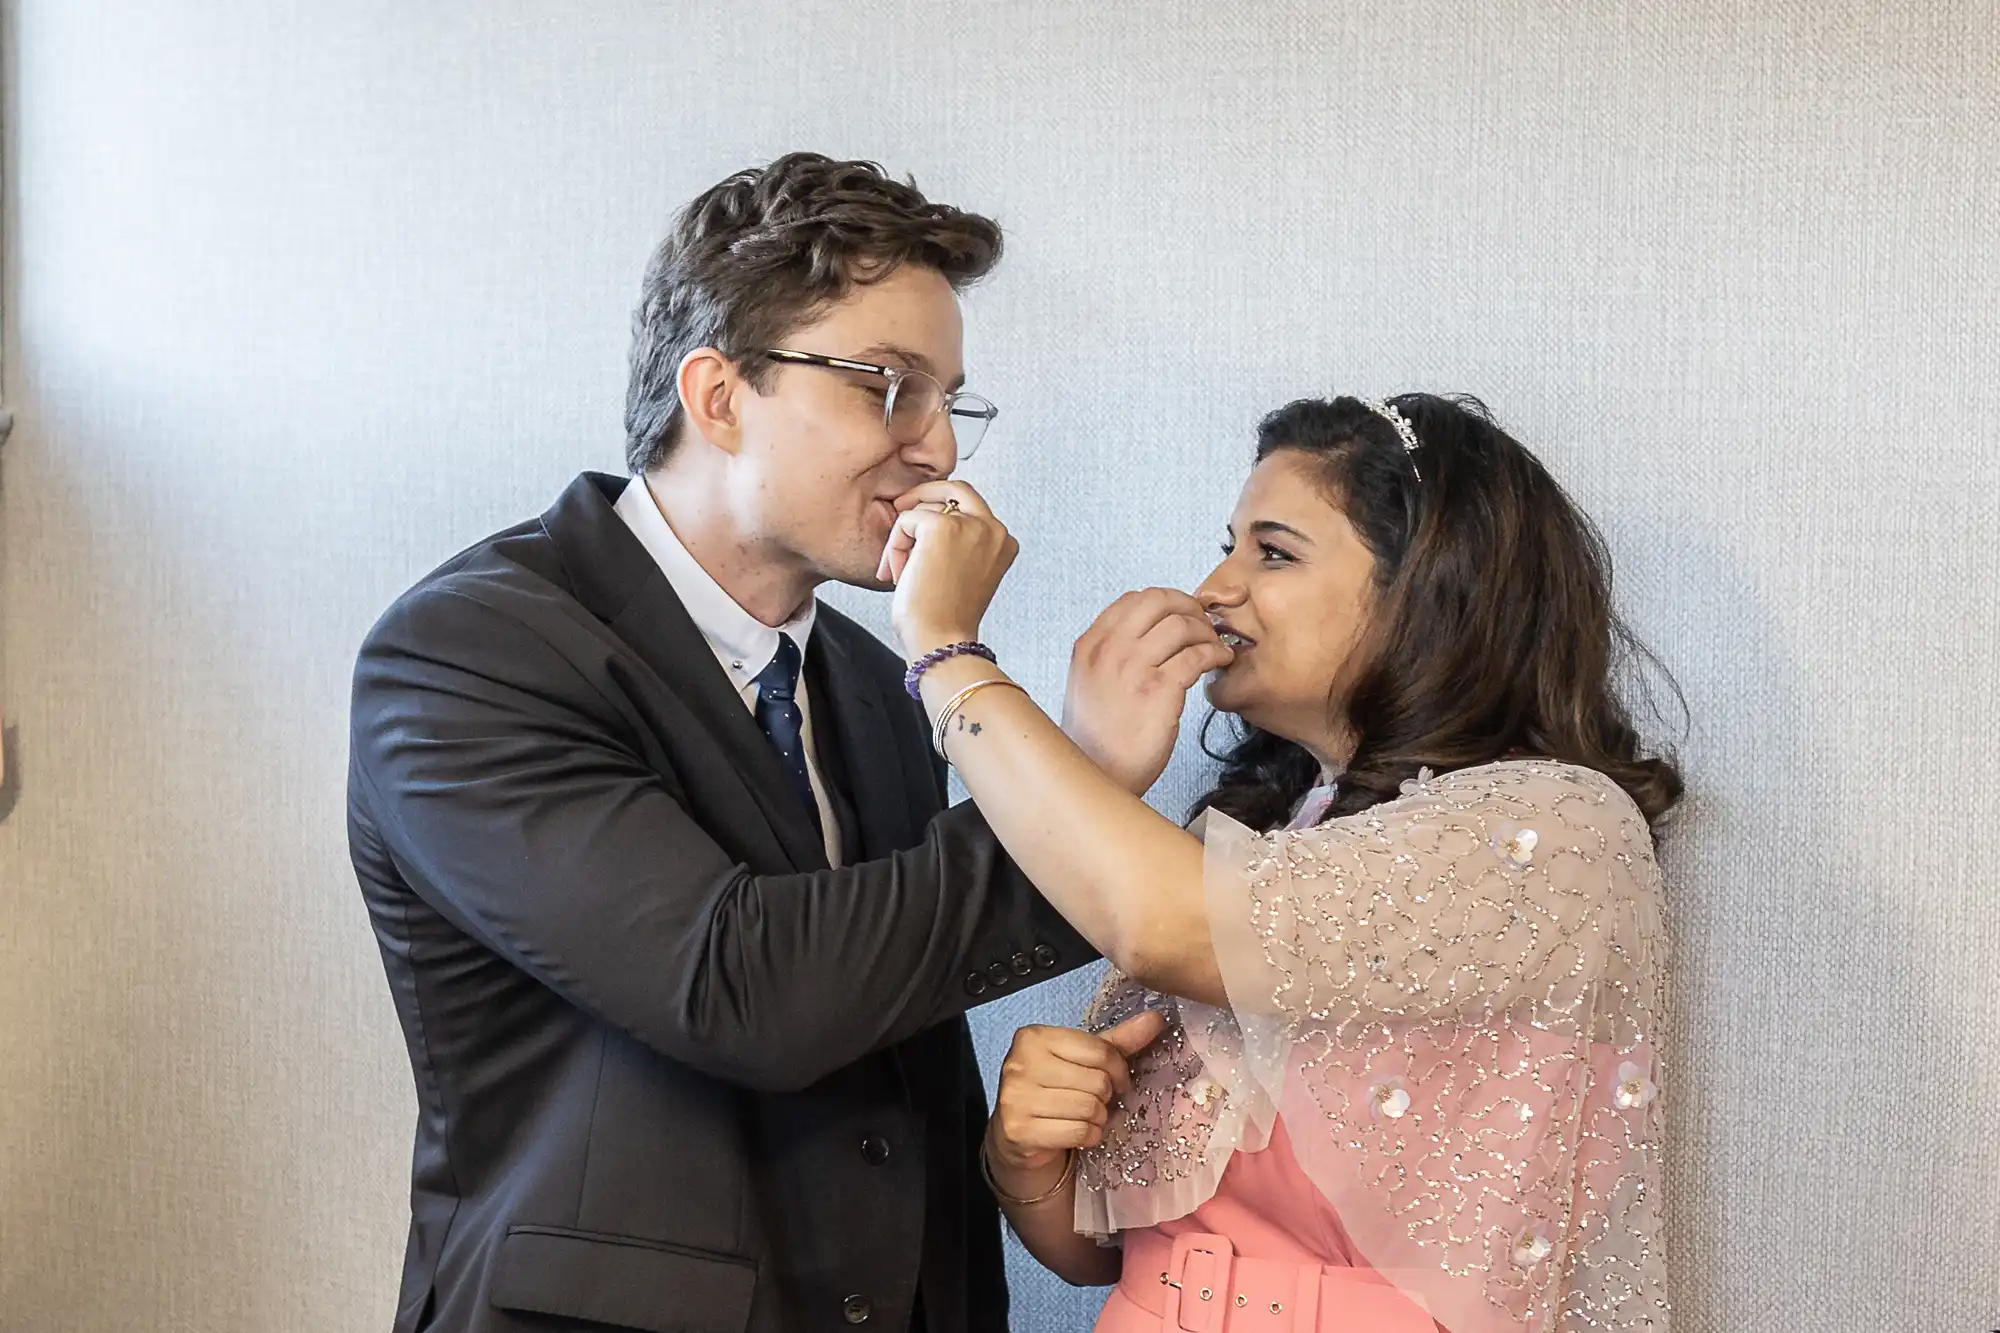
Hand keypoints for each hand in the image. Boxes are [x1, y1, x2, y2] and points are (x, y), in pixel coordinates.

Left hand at [879, 481, 1018, 657]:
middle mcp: (994, 529)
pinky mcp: (942, 527)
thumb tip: (926, 512)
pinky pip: (906, 520)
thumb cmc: (945, 617)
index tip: (921, 539)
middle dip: (921, 497)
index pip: (970, 505)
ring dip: (904, 537)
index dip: (940, 515)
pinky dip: (894, 547)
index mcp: (1003, 542)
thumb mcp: (962, 571)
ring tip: (901, 570)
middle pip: (953, 488)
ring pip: (923, 507)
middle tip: (900, 514)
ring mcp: (971, 526)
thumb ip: (958, 541)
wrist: (941, 642)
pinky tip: (899, 574)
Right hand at [985, 1010, 1167, 1189]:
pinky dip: (1089, 1136)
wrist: (1019, 1135)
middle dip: (1105, 1096)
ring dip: (1098, 1118)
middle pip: (1097, 1081)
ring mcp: (1016, 1098)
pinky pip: (1078, 1132)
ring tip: (1087, 1116)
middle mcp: (1020, 1063)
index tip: (1119, 1081)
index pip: (1100, 1050)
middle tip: (1097, 1101)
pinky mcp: (1020, 1130)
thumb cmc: (1055, 1090)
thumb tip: (1156, 1018)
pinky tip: (1080, 1133)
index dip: (1119, 1069)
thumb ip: (1118, 1040)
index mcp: (1034, 1037)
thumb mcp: (1083, 1060)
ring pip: (1088, 1108)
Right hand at [1063, 589, 1233, 793]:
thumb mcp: (1088, 683)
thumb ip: (1111, 654)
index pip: (1133, 599)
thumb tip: (1148, 633)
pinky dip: (1215, 654)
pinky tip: (1220, 661)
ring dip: (1206, 632)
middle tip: (1205, 624)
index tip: (1183, 614)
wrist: (1101, 775)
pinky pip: (1196, 656)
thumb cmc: (1098, 737)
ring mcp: (1132, 668)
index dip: (1167, 601)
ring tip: (1216, 646)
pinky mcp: (1158, 690)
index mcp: (1090, 644)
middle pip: (1159, 601)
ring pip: (1182, 625)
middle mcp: (1108, 649)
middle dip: (1189, 608)